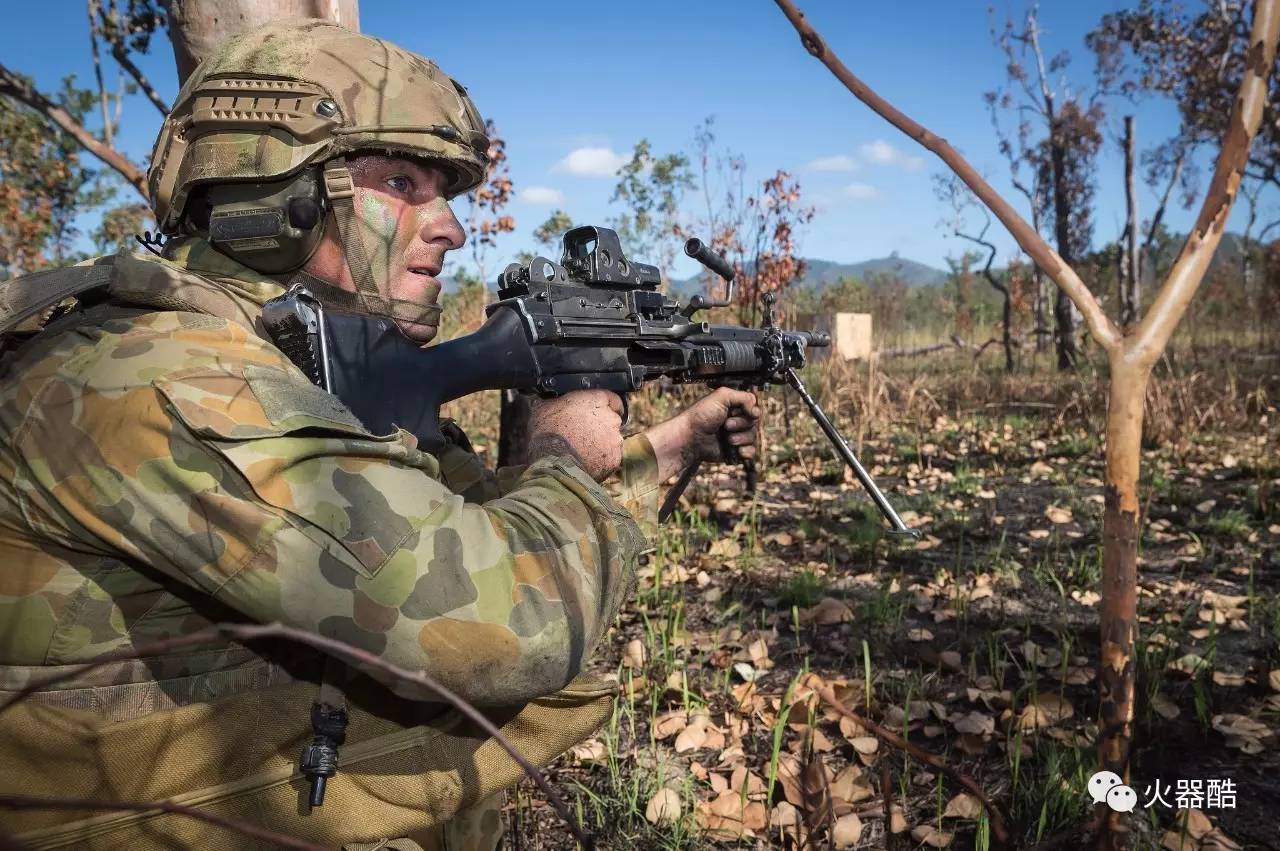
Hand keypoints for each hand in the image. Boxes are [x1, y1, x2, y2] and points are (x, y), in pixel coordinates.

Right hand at [526, 390, 624, 480]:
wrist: (552, 460)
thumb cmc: (547, 431)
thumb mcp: (545, 406)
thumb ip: (558, 402)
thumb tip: (551, 400)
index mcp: (597, 400)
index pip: (612, 399)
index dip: (607, 406)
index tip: (600, 412)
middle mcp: (611, 418)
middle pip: (612, 421)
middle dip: (600, 428)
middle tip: (582, 435)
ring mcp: (615, 440)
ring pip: (611, 442)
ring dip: (601, 445)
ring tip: (581, 452)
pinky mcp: (613, 459)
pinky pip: (609, 459)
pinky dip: (600, 461)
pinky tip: (585, 462)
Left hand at [644, 388, 761, 481]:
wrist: (691, 438)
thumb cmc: (701, 416)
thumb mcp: (722, 396)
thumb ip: (743, 397)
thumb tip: (757, 411)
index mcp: (733, 406)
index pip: (754, 407)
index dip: (752, 411)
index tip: (748, 412)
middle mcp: (736, 420)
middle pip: (754, 422)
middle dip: (742, 424)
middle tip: (726, 425)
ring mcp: (736, 435)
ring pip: (753, 436)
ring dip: (741, 437)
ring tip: (727, 438)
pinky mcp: (735, 450)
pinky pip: (750, 451)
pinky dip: (745, 450)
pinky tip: (736, 449)